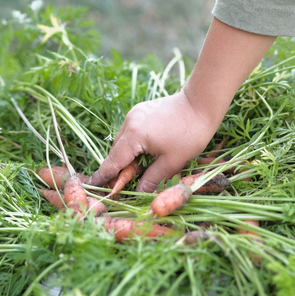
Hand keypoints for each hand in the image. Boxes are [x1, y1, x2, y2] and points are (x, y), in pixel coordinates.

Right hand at [87, 90, 218, 191]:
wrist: (201, 103)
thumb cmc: (190, 134)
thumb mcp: (172, 162)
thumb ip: (152, 178)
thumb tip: (138, 192)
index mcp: (134, 135)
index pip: (113, 161)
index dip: (103, 176)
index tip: (92, 186)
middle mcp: (129, 122)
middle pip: (116, 151)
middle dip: (117, 168)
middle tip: (121, 185)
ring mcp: (134, 114)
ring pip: (123, 141)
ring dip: (126, 156)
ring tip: (138, 170)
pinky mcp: (141, 110)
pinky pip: (131, 132)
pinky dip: (133, 144)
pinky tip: (144, 152)